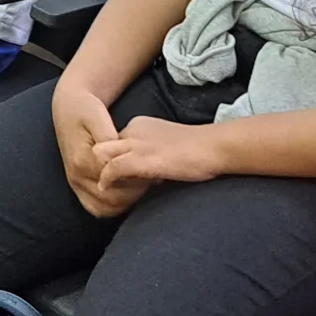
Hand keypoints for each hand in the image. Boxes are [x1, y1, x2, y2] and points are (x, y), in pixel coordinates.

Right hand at [53, 87, 142, 218]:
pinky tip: (128, 193)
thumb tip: (121, 157)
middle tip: (152, 179)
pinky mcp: (77, 186)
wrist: (67, 109)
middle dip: (135, 192)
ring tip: (142, 185)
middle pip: (111, 199)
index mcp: (82, 160)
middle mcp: (76, 176)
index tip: (152, 169)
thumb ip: (109, 138)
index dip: (136, 177)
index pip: (114, 181)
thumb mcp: (98, 116)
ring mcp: (75, 183)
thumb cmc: (85, 110)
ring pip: (105, 208)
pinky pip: (97, 208)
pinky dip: (115, 206)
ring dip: (127, 202)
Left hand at [92, 113, 226, 191]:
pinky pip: (112, 169)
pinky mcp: (141, 158)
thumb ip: (150, 155)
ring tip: (105, 189)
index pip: (113, 142)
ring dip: (101, 173)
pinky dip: (108, 181)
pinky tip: (108, 190)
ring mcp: (136, 144)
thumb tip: (144, 176)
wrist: (214, 147)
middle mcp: (133, 130)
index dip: (113, 159)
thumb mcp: (166, 146)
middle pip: (102, 146)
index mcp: (139, 124)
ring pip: (101, 156)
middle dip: (100, 164)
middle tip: (107, 183)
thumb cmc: (197, 150)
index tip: (119, 175)